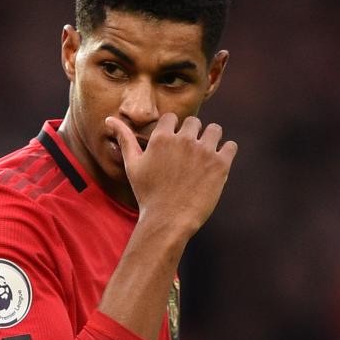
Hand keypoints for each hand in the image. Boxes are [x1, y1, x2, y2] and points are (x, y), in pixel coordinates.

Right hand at [105, 113, 236, 236]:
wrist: (168, 221)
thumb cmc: (147, 193)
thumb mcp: (132, 165)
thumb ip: (124, 138)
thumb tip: (109, 119)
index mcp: (162, 138)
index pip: (172, 118)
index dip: (172, 131)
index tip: (172, 146)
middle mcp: (184, 140)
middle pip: (194, 122)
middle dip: (191, 134)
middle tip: (187, 155)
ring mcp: (204, 151)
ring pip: (215, 129)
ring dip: (210, 139)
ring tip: (204, 156)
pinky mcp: (221, 164)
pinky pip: (231, 146)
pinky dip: (226, 152)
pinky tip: (216, 164)